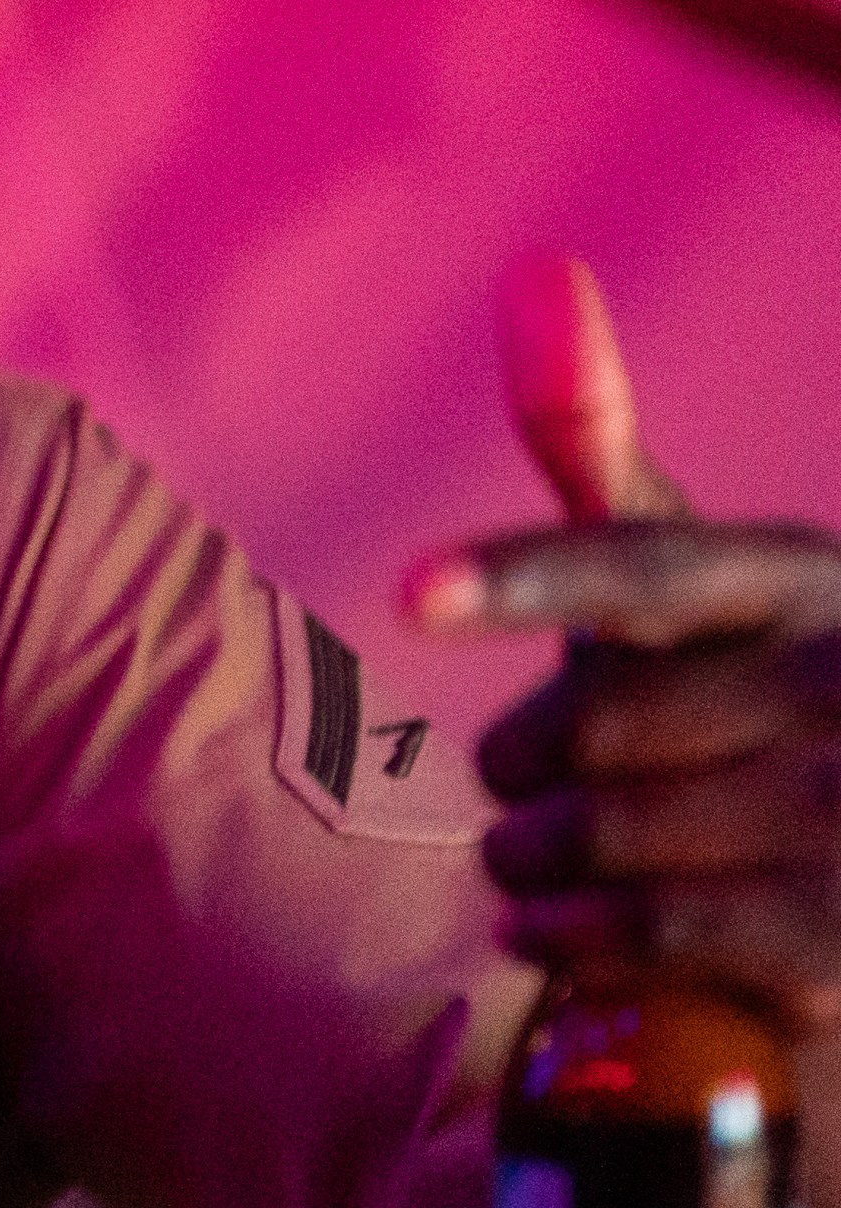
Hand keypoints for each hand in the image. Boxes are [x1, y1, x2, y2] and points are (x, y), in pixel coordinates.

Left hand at [412, 256, 840, 1025]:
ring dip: (526, 854)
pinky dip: (561, 932)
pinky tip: (550, 926)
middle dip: (518, 761)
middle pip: (584, 726)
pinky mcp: (839, 939)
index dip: (527, 580)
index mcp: (798, 578)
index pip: (646, 570)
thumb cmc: (744, 690)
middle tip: (527, 775)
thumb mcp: (690, 574)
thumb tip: (536, 268)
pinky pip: (634, 929)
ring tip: (541, 852)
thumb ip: (592, 440)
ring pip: (592, 832)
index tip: (410, 591)